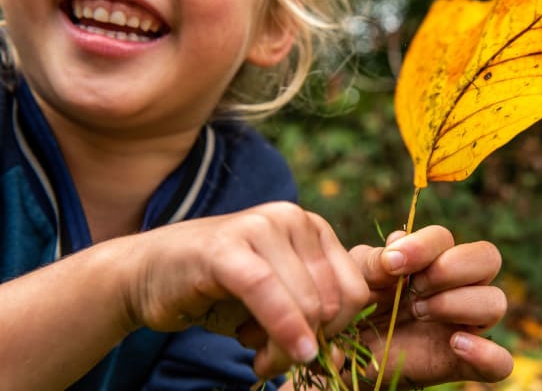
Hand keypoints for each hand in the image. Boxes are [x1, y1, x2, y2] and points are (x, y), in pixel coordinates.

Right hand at [123, 201, 368, 377]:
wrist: (147, 273)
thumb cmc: (219, 292)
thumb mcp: (277, 306)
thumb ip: (311, 325)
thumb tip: (339, 359)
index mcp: (312, 228)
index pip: (355, 288)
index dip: (339, 331)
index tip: (309, 350)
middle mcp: (291, 218)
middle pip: (332, 300)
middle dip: (310, 344)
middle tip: (274, 361)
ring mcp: (259, 227)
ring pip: (305, 302)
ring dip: (285, 349)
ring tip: (260, 359)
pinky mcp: (226, 246)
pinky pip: (268, 292)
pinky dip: (280, 330)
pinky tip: (271, 359)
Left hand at [348, 226, 512, 387]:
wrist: (346, 355)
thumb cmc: (357, 307)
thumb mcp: (356, 278)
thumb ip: (373, 261)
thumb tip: (398, 246)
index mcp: (432, 260)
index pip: (446, 237)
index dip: (423, 245)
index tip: (392, 264)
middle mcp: (458, 287)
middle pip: (488, 257)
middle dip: (450, 268)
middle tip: (415, 288)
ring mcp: (465, 324)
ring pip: (495, 302)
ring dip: (457, 303)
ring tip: (419, 313)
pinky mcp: (463, 362)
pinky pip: (500, 361)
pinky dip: (487, 353)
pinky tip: (455, 344)